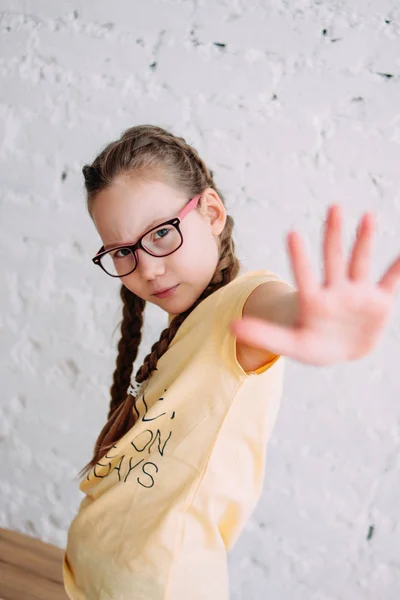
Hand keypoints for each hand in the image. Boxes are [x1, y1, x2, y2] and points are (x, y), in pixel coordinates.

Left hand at [230, 205, 399, 365]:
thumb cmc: (309, 343)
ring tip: (367, 216)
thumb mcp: (289, 344)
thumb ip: (264, 335)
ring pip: (360, 262)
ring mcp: (357, 293)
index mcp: (313, 300)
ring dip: (364, 241)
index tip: (292, 233)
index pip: (304, 275)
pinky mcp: (378, 302)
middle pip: (334, 259)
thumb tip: (230, 327)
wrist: (336, 347)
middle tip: (333, 207)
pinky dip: (398, 268)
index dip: (299, 258)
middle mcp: (335, 290)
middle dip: (334, 235)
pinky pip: (390, 281)